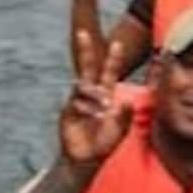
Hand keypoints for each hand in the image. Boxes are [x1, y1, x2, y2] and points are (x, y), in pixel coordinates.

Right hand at [58, 31, 131, 168]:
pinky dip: (85, 108)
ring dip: (94, 95)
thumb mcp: (119, 131)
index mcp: (106, 95)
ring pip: (83, 86)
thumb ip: (124, 117)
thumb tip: (125, 102)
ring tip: (102, 110)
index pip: (109, 73)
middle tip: (84, 32)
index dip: (113, 58)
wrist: (85, 159)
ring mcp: (77, 101)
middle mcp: (91, 94)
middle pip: (87, 67)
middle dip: (85, 50)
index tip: (117, 43)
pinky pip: (76, 102)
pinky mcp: (67, 110)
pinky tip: (90, 117)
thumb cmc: (104, 144)